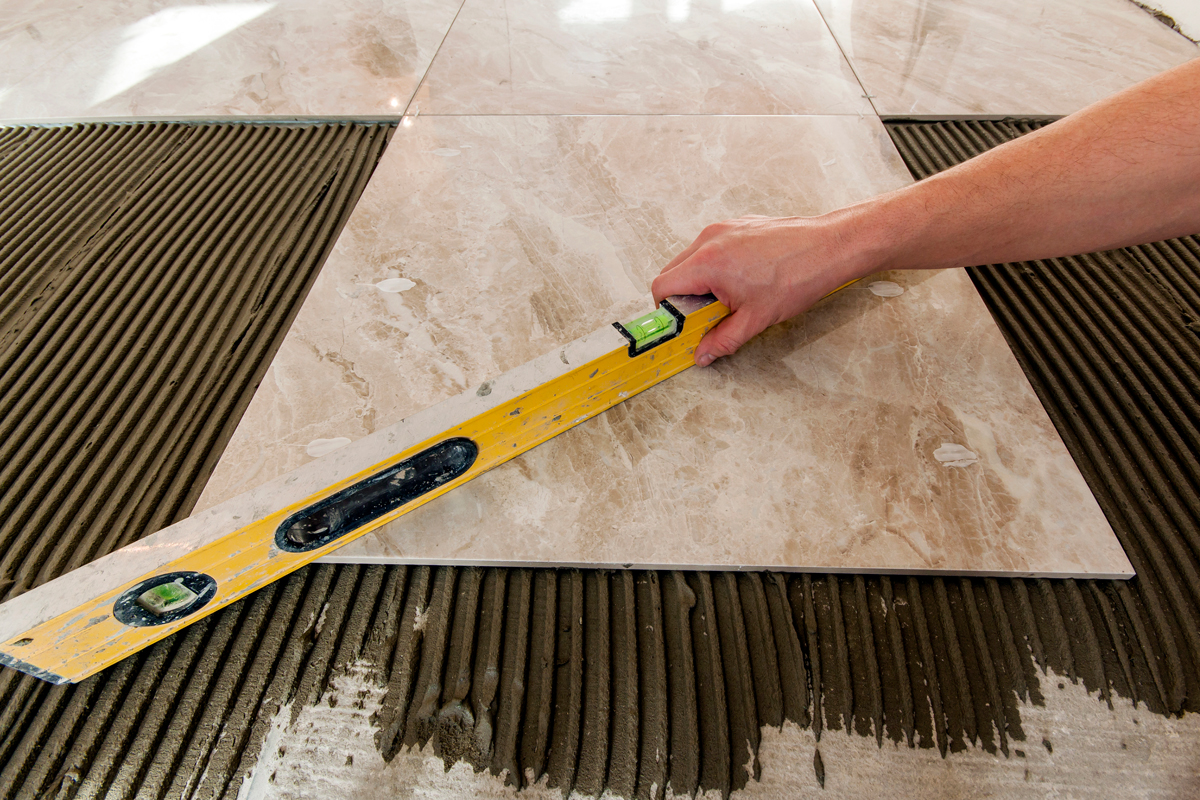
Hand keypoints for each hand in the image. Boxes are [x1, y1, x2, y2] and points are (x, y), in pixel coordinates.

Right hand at [651, 213, 868, 365]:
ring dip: (699, 282)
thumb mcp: (755, 319)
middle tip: (705, 317)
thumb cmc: (798, 276)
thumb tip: (703, 354)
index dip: (667, 312)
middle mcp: (710, 240)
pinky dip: (715, 267)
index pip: (662, 287)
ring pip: (691, 259)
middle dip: (683, 298)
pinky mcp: (736, 225)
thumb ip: (722, 340)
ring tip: (727, 298)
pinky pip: (711, 248)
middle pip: (673, 272)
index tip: (681, 326)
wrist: (829, 247)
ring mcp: (723, 229)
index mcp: (708, 262)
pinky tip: (741, 281)